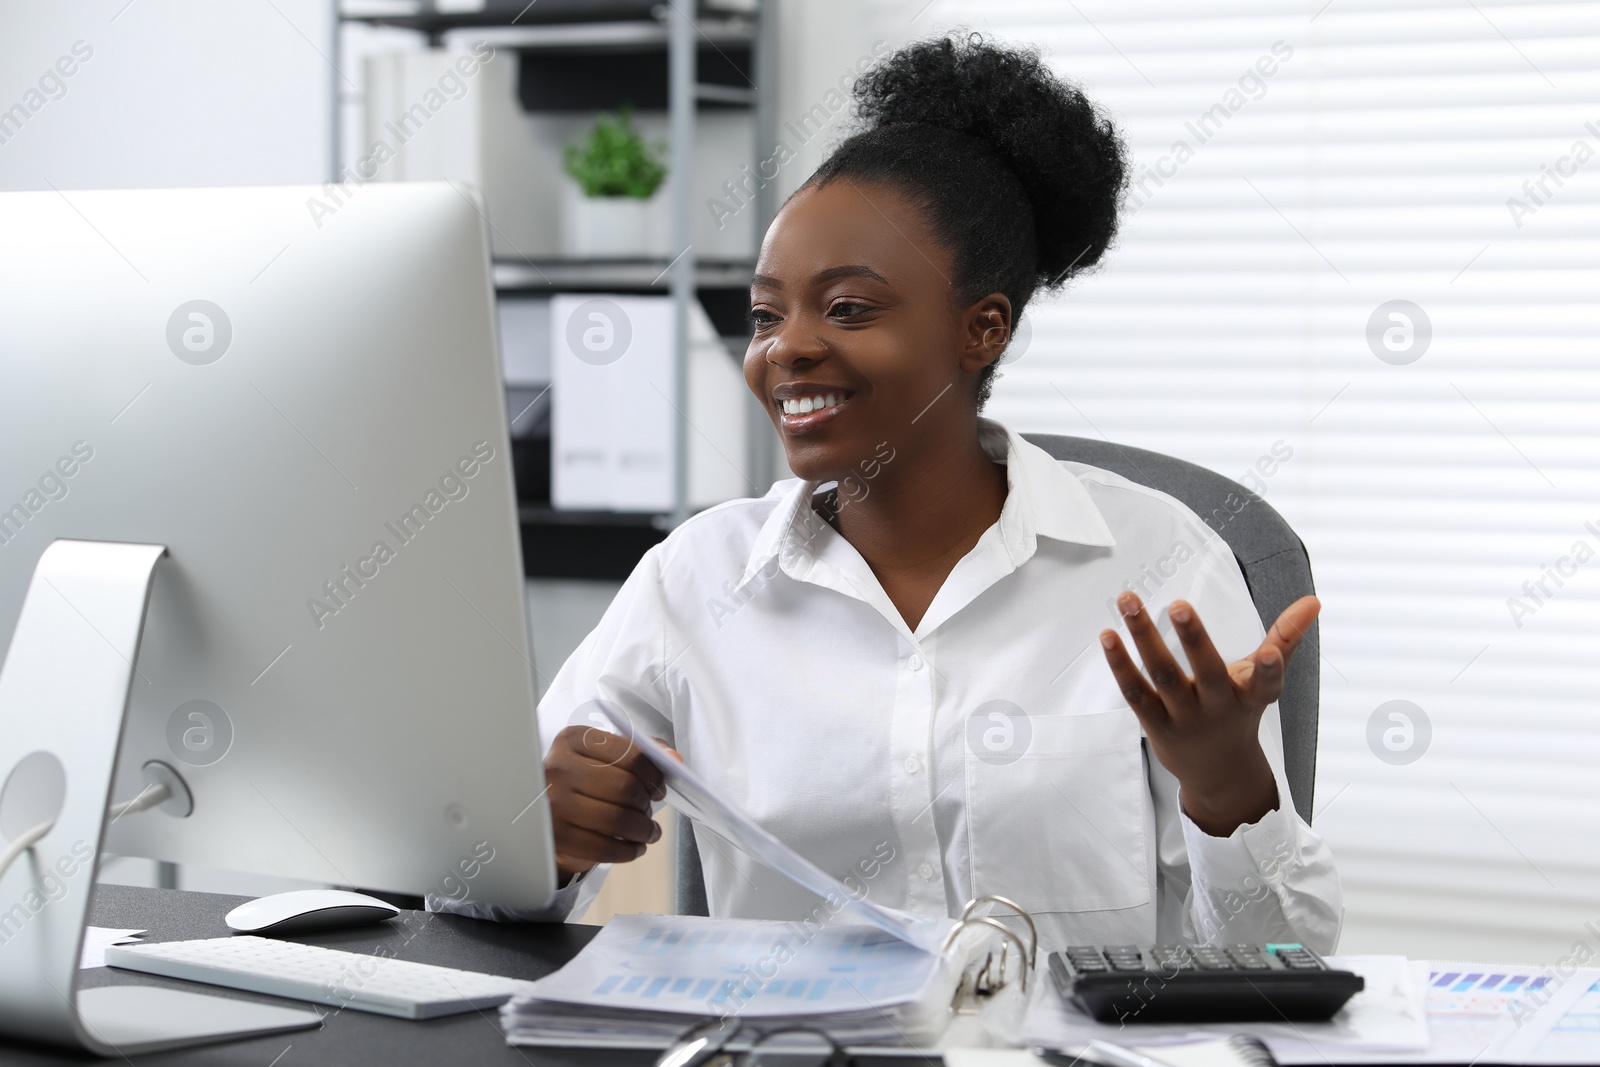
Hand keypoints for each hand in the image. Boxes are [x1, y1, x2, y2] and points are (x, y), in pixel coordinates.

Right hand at [543, 725, 668, 884]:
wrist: (546, 814)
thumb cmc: (584, 781)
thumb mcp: (607, 757)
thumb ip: (644, 752)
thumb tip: (674, 759)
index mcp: (574, 739)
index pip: (628, 753)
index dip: (654, 774)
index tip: (660, 788)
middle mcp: (558, 767)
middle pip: (624, 787)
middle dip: (646, 805)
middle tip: (650, 813)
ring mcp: (553, 803)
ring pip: (617, 820)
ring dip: (643, 830)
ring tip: (648, 832)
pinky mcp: (555, 836)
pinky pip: (603, 848)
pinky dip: (628, 851)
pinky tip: (635, 847)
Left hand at [1099, 592, 1319, 836]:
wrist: (1218, 773)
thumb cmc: (1240, 712)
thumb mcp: (1265, 682)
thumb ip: (1286, 638)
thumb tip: (1313, 600)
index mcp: (1250, 696)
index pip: (1265, 683)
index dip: (1269, 670)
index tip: (1270, 653)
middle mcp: (1218, 708)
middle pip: (1207, 673)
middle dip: (1194, 639)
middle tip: (1180, 604)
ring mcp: (1185, 719)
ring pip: (1164, 675)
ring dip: (1144, 637)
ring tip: (1127, 600)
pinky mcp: (1156, 725)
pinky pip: (1136, 693)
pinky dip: (1120, 664)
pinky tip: (1108, 635)